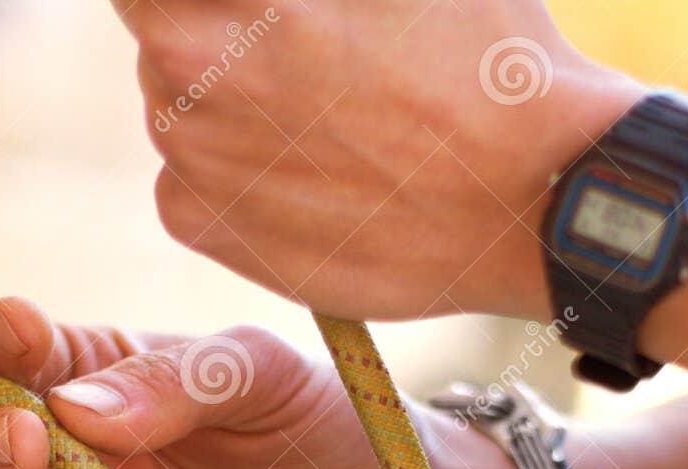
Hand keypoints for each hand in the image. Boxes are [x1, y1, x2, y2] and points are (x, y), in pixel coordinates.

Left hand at [119, 0, 640, 320]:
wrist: (527, 194)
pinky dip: (235, 175)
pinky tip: (314, 174)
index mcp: (218, 0)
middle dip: (216, 28)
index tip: (266, 13)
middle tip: (312, 55)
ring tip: (327, 119)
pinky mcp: (209, 227)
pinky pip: (188, 183)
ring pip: (177, 105)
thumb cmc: (478, 51)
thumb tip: (280, 1)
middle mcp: (181, 68)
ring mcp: (190, 156)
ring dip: (227, 101)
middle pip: (160, 24)